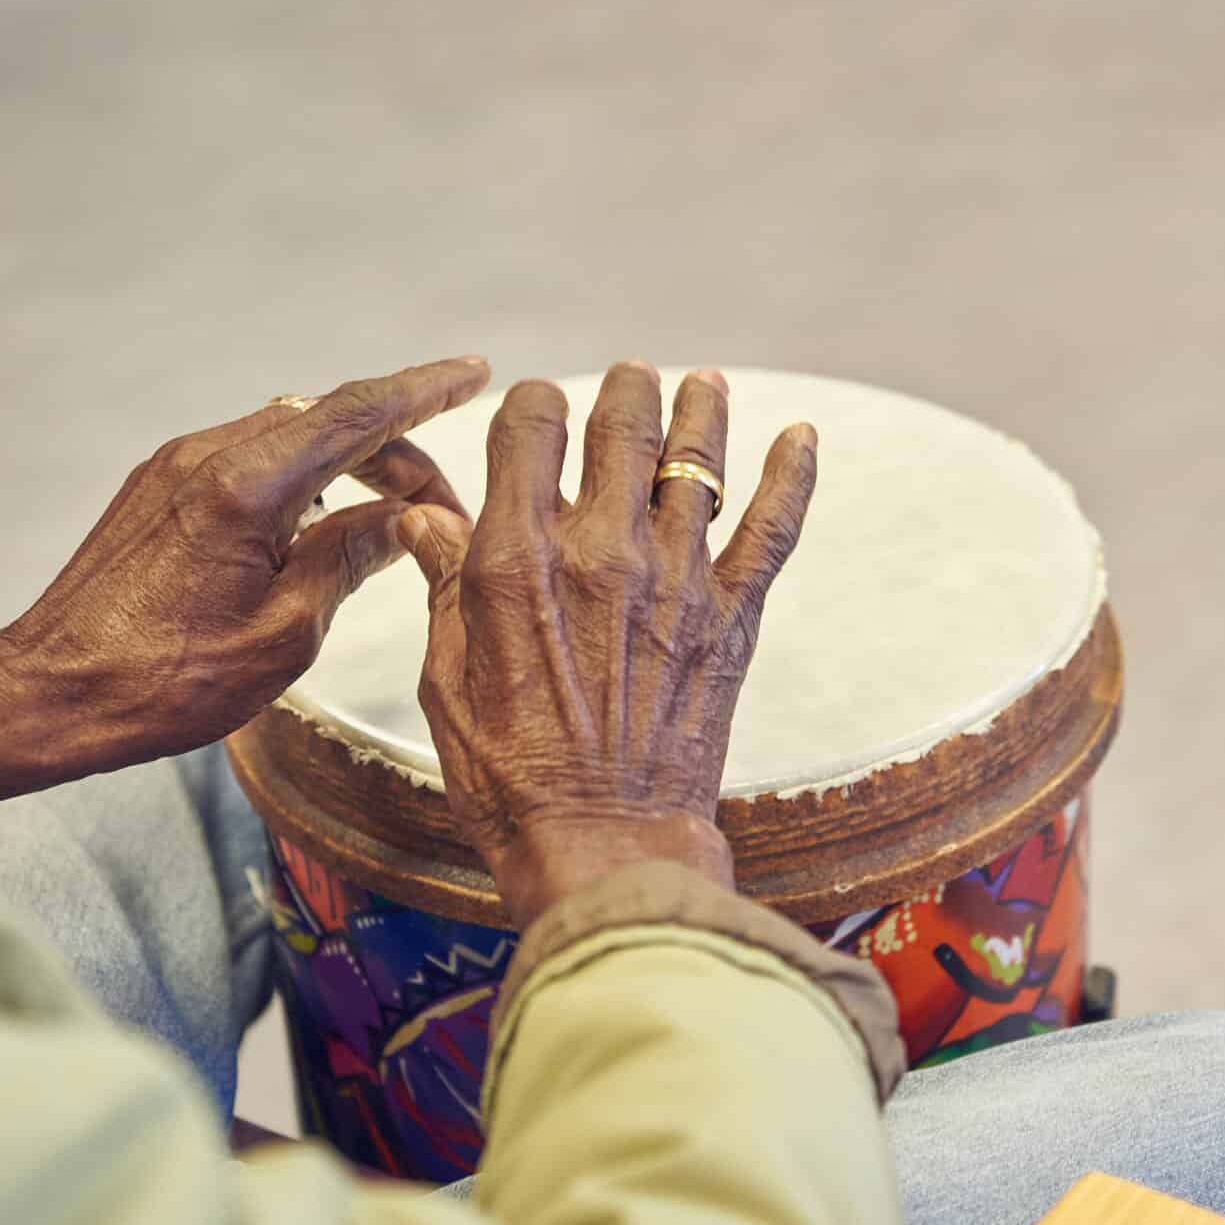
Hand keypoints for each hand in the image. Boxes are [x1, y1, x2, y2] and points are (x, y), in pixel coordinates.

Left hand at [0, 356, 491, 805]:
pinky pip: (251, 456)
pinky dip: (304, 473)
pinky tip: (324, 516)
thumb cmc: (164, 680)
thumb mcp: (284, 634)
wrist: (50, 692)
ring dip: (350, 459)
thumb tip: (399, 520)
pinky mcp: (159, 487)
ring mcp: (177, 466)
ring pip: (289, 434)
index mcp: (246, 487)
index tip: (473, 372)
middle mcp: (208, 457)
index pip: (355, 414)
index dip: (423, 390)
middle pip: (327, 420)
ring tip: (394, 511)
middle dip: (397, 450)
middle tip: (444, 506)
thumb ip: (347, 560)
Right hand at [398, 362, 818, 926]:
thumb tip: (424, 519)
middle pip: (620, 424)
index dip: (533, 405)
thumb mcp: (446, 680)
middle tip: (632, 380)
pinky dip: (792, 476)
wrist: (604, 845)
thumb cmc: (510, 778)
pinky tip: (800, 438)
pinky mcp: (731, 618)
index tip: (538, 408)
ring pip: (698, 459)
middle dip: (623, 392)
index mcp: (517, 557)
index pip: (530, 429)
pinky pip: (772, 527)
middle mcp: (601, 549)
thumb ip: (444, 586)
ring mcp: (675, 579)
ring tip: (705, 384)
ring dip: (701, 411)